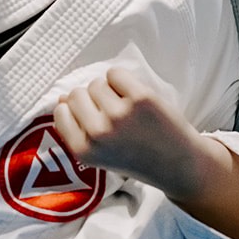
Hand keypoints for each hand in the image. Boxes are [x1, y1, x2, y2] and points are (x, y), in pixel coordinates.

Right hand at [52, 67, 203, 190]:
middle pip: (76, 94)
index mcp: (83, 151)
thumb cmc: (136, 157)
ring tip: (126, 110)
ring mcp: (119, 114)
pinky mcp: (140, 98)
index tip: (94, 120)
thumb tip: (62, 98)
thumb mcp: (99, 154)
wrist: (178, 165)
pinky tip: (134, 98)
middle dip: (91, 100)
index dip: (76, 111)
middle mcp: (97, 133)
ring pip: (96, 83)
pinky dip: (122, 80)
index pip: (61, 112)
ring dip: (108, 91)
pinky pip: (115, 73)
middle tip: (113, 115)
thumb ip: (78, 129)